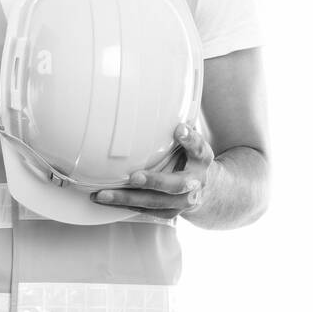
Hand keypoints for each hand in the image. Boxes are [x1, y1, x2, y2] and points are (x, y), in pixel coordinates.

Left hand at [91, 123, 215, 219]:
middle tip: (134, 176)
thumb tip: (160, 98)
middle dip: (154, 181)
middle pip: (176, 185)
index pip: (200, 149)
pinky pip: (145, 211)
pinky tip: (106, 199)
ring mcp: (182, 202)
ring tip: (103, 194)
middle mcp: (196, 183)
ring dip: (128, 199)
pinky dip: (124, 206)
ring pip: (155, 203)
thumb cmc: (192, 159)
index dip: (191, 139)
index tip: (179, 129)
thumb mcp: (193, 143)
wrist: (209, 192)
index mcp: (202, 160)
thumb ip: (181, 129)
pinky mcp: (170, 213)